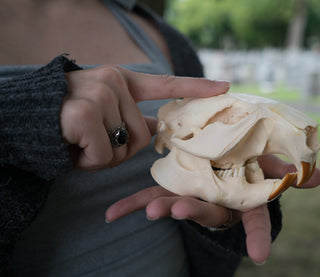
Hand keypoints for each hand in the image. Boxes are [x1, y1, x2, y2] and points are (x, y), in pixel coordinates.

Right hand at [60, 65, 229, 170]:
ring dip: (102, 157)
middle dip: (119, 149)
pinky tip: (71, 147)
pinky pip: (104, 156)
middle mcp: (113, 82)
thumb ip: (131, 117)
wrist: (24, 120)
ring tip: (78, 142)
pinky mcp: (84, 115)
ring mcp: (99, 96)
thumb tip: (158, 128)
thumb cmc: (65, 119)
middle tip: (91, 140)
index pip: (166, 85)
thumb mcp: (103, 111)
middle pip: (142, 136)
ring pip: (124, 149)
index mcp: (121, 80)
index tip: (224, 88)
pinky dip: (87, 162)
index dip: (197, 88)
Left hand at [105, 154, 319, 264]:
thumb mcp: (271, 167)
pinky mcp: (170, 188)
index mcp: (241, 197)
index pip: (255, 218)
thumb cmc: (249, 165)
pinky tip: (110, 216)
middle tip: (182, 210)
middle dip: (196, 211)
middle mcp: (216, 201)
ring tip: (150, 211)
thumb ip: (290, 172)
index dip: (259, 235)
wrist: (223, 162)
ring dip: (163, 207)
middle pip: (208, 211)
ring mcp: (192, 195)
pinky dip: (129, 206)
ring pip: (177, 204)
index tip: (260, 255)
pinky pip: (148, 197)